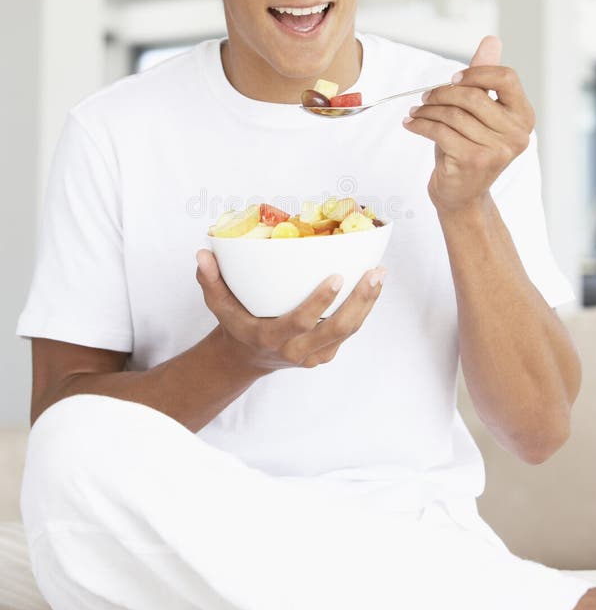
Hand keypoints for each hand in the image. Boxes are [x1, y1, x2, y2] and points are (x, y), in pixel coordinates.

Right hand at [195, 249, 386, 372]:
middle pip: (337, 329)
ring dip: (368, 303)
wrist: (247, 357)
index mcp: (271, 338)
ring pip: (349, 331)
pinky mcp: (326, 354)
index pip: (300, 323)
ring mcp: (315, 355)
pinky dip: (363, 309)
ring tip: (379, 274)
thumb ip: (210, 279)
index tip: (337, 277)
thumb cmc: (235, 322)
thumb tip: (203, 253)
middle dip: (359, 301)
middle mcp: (296, 351)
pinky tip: (372, 285)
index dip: (320, 303)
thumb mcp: (218, 304)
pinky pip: (349, 332)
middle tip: (374, 272)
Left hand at [402, 36, 534, 213]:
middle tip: (424, 97)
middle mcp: (517, 133)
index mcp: (524, 116)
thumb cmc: (468, 147)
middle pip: (473, 96)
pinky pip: (440, 131)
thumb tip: (491, 41)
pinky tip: (411, 124)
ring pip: (453, 114)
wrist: (461, 194)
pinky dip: (420, 125)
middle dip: (442, 93)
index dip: (477, 73)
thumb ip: (485, 78)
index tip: (453, 80)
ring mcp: (498, 149)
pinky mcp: (474, 160)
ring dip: (427, 110)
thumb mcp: (478, 113)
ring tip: (416, 112)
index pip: (506, 77)